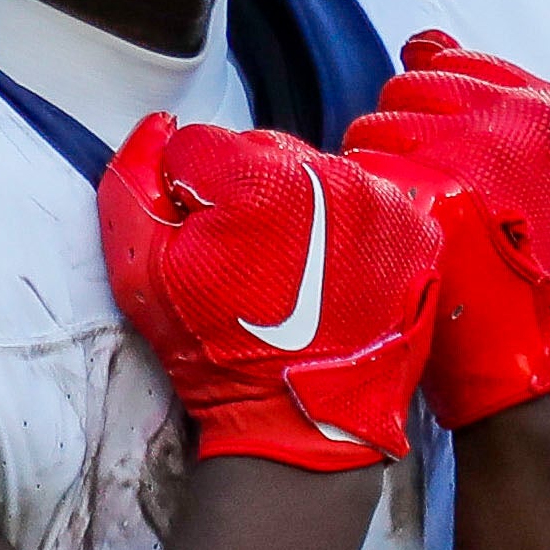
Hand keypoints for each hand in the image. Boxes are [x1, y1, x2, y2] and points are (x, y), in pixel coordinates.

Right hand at [98, 117, 440, 471]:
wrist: (301, 424)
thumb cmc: (216, 354)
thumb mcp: (141, 274)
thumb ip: (132, 184)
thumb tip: (157, 125)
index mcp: (255, 176)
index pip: (200, 146)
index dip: (187, 195)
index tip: (200, 244)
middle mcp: (328, 173)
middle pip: (263, 152)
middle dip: (245, 193)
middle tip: (246, 264)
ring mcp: (381, 201)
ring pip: (316, 173)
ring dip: (299, 207)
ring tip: (291, 273)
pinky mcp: (417, 230)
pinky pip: (366, 201)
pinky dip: (347, 229)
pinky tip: (332, 276)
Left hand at [343, 31, 549, 429]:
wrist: (524, 366)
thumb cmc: (516, 269)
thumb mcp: (525, 172)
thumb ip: (478, 95)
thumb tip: (420, 40)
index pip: (448, 61)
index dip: (432, 114)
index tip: (446, 164)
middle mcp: (523, 116)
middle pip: (405, 86)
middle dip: (400, 137)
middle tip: (431, 200)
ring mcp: (478, 149)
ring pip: (372, 123)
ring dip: (375, 170)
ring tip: (417, 222)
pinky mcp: (433, 187)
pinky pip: (358, 167)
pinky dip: (359, 202)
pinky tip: (392, 238)